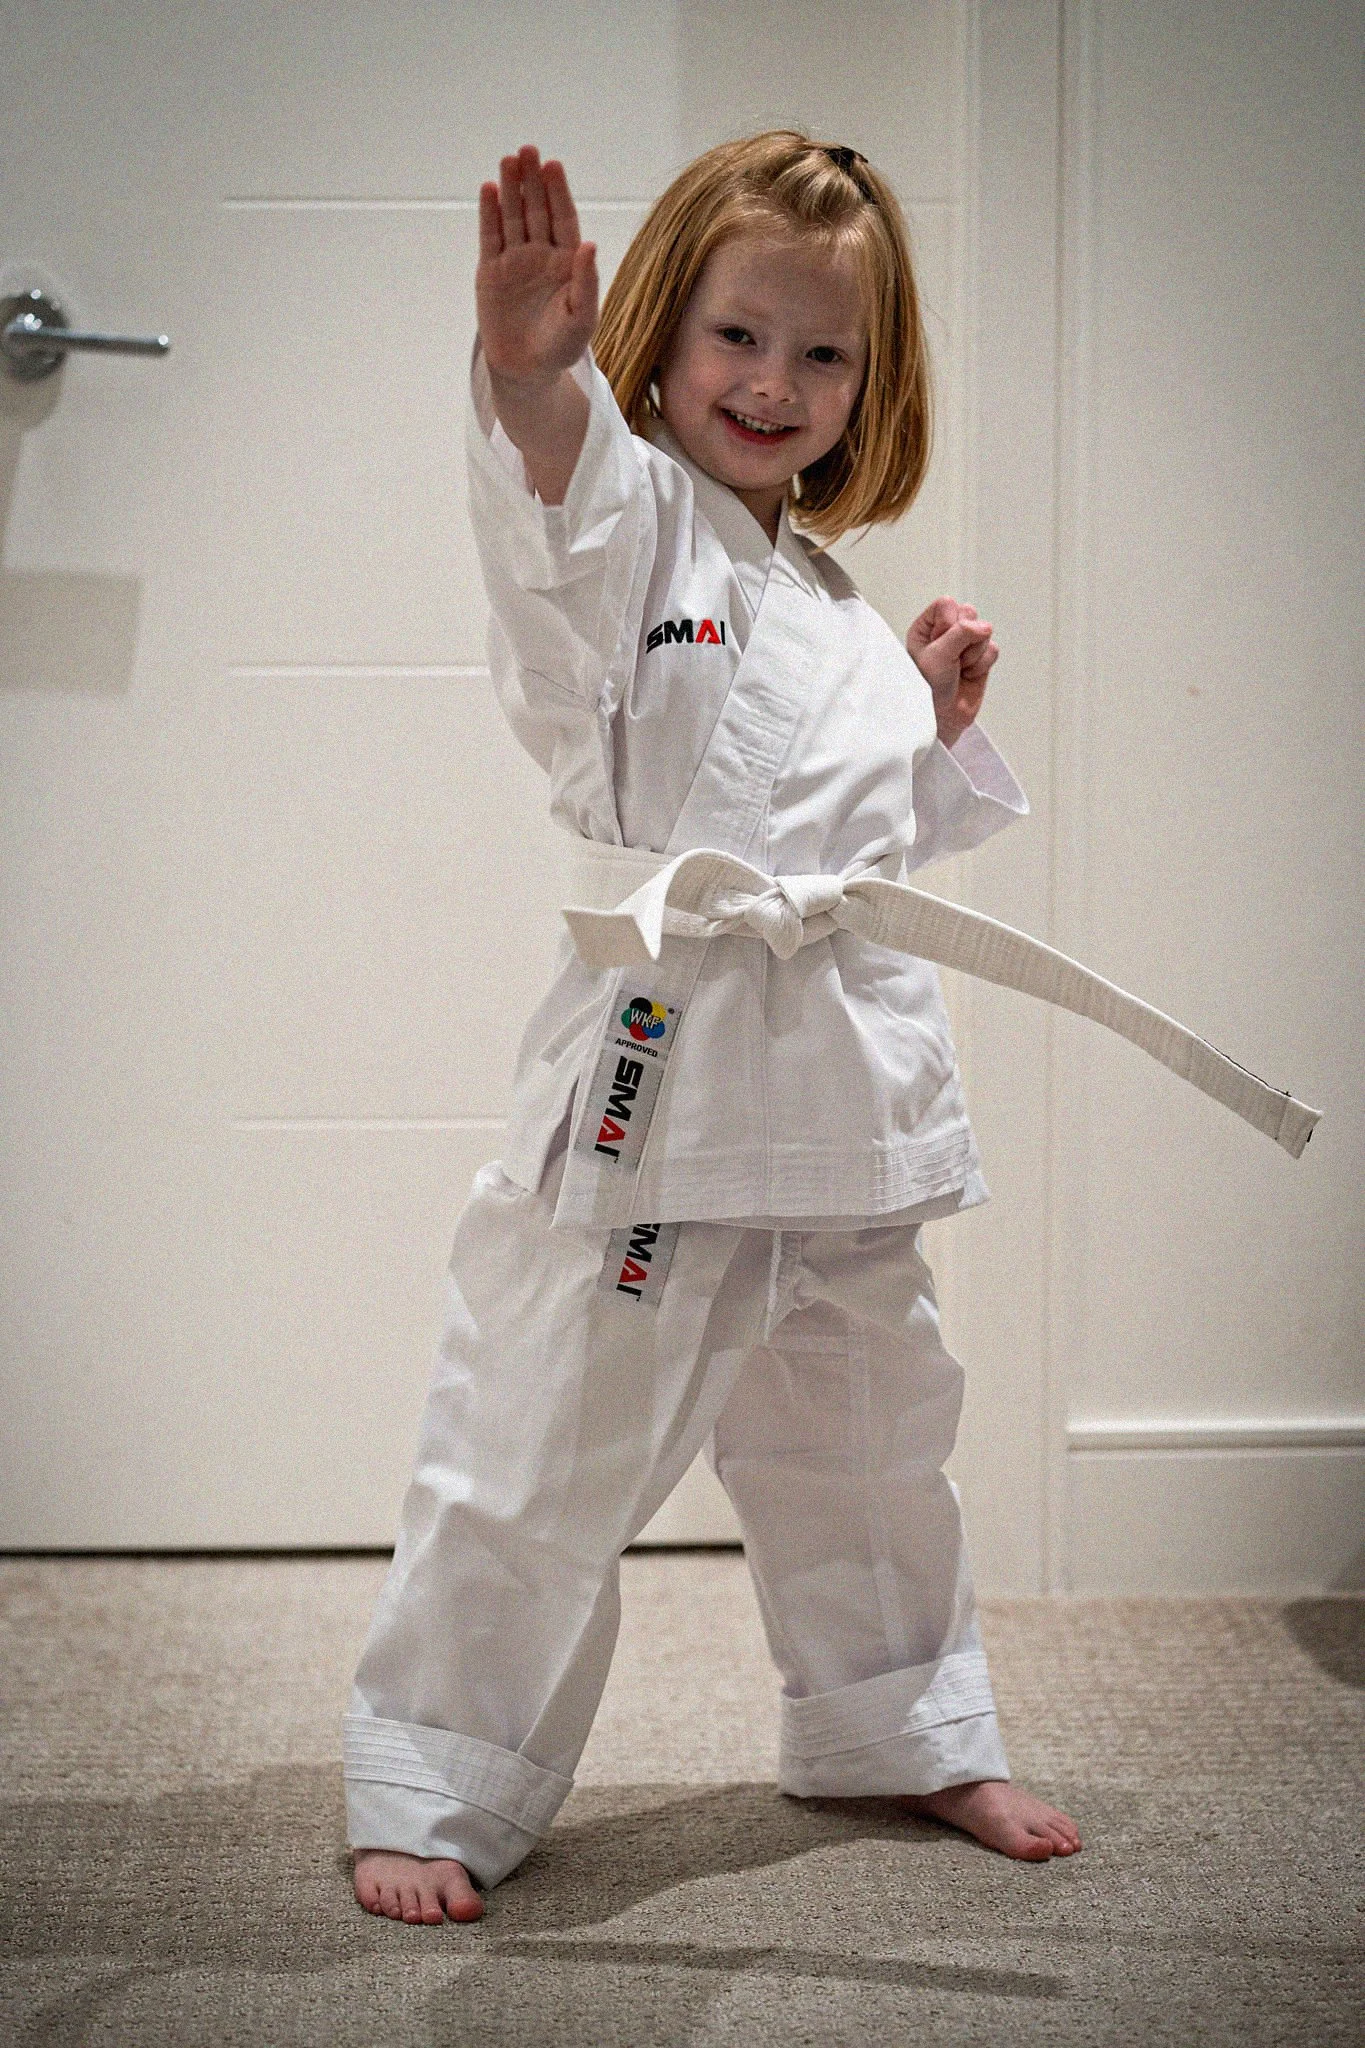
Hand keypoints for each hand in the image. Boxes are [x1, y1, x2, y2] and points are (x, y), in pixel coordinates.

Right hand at [477, 146, 598, 389]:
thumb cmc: (561, 347)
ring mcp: (515, 260)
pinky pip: (491, 236)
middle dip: (533, 181)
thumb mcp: (582, 319)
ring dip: (511, 189)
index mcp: (567, 262)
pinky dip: (490, 213)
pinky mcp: (491, 271)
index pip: (563, 219)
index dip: (558, 193)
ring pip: (513, 217)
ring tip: (509, 161)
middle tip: (528, 151)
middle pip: (536, 210)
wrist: (526, 370)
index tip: (553, 166)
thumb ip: (587, 282)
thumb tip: (589, 244)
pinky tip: (489, 189)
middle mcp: (541, 255)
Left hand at [905, 596, 998, 748]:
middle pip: (969, 613)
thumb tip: (985, 626)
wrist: (941, 717)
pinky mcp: (981, 657)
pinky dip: (981, 665)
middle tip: (950, 659)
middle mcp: (946, 631)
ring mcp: (965, 644)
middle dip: (963, 639)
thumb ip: (960, 633)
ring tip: (958, 670)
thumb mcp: (937, 655)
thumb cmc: (927, 687)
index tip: (939, 645)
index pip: (947, 604)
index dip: (948, 623)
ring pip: (984, 631)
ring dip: (972, 655)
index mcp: (927, 626)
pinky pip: (993, 650)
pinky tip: (968, 676)